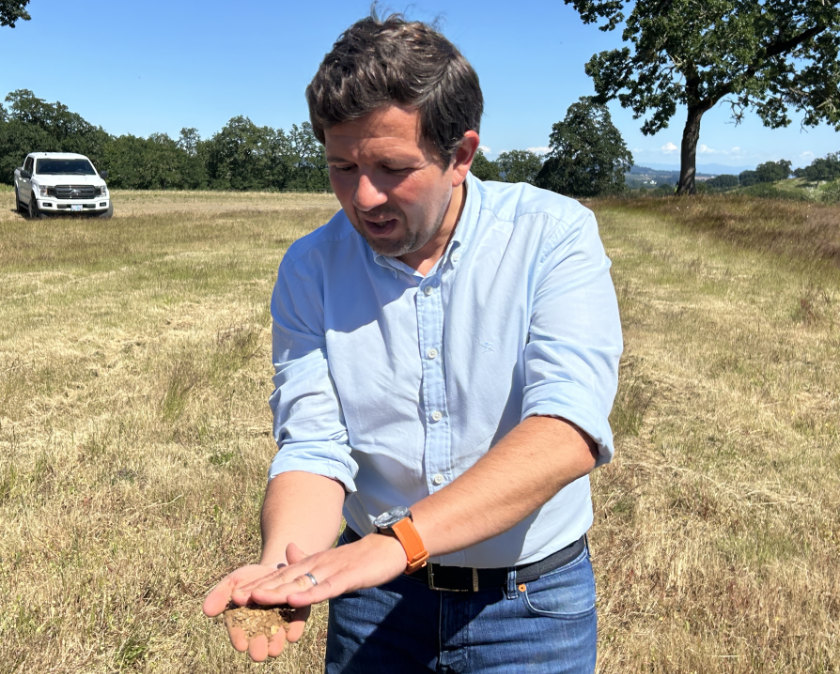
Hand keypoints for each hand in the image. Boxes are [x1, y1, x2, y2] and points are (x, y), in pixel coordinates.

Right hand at [202, 563, 309, 661]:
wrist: (275, 568)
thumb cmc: (250, 578)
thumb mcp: (234, 581)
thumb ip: (221, 595)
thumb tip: (207, 610)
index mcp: (242, 625)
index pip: (239, 637)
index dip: (239, 640)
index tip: (241, 643)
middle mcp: (260, 631)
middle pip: (258, 646)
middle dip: (259, 648)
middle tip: (259, 651)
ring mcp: (279, 627)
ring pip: (277, 642)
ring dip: (277, 642)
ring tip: (276, 637)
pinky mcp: (296, 618)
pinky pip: (296, 628)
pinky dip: (295, 629)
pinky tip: (292, 631)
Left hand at [243, 534, 407, 609]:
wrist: (388, 547)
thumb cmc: (359, 559)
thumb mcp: (329, 561)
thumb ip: (308, 559)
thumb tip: (289, 551)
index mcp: (311, 562)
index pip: (280, 576)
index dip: (258, 585)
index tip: (235, 594)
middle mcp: (317, 564)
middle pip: (284, 579)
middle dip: (259, 590)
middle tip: (235, 598)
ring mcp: (331, 570)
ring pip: (300, 583)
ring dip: (277, 591)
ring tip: (255, 598)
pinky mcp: (347, 577)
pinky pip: (326, 588)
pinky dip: (309, 594)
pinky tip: (294, 600)